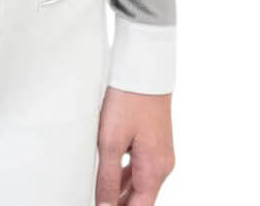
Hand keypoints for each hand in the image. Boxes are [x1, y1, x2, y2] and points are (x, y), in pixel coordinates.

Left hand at [95, 86, 174, 204]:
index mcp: (154, 170)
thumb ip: (107, 179)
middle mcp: (162, 165)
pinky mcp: (155, 141)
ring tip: (100, 196)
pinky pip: (141, 168)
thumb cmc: (128, 99)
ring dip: (122, 193)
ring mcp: (160, 152)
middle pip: (141, 199)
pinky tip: (111, 176)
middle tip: (96, 202)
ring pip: (140, 184)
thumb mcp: (111, 141)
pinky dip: (126, 177)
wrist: (144, 67)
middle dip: (120, 205)